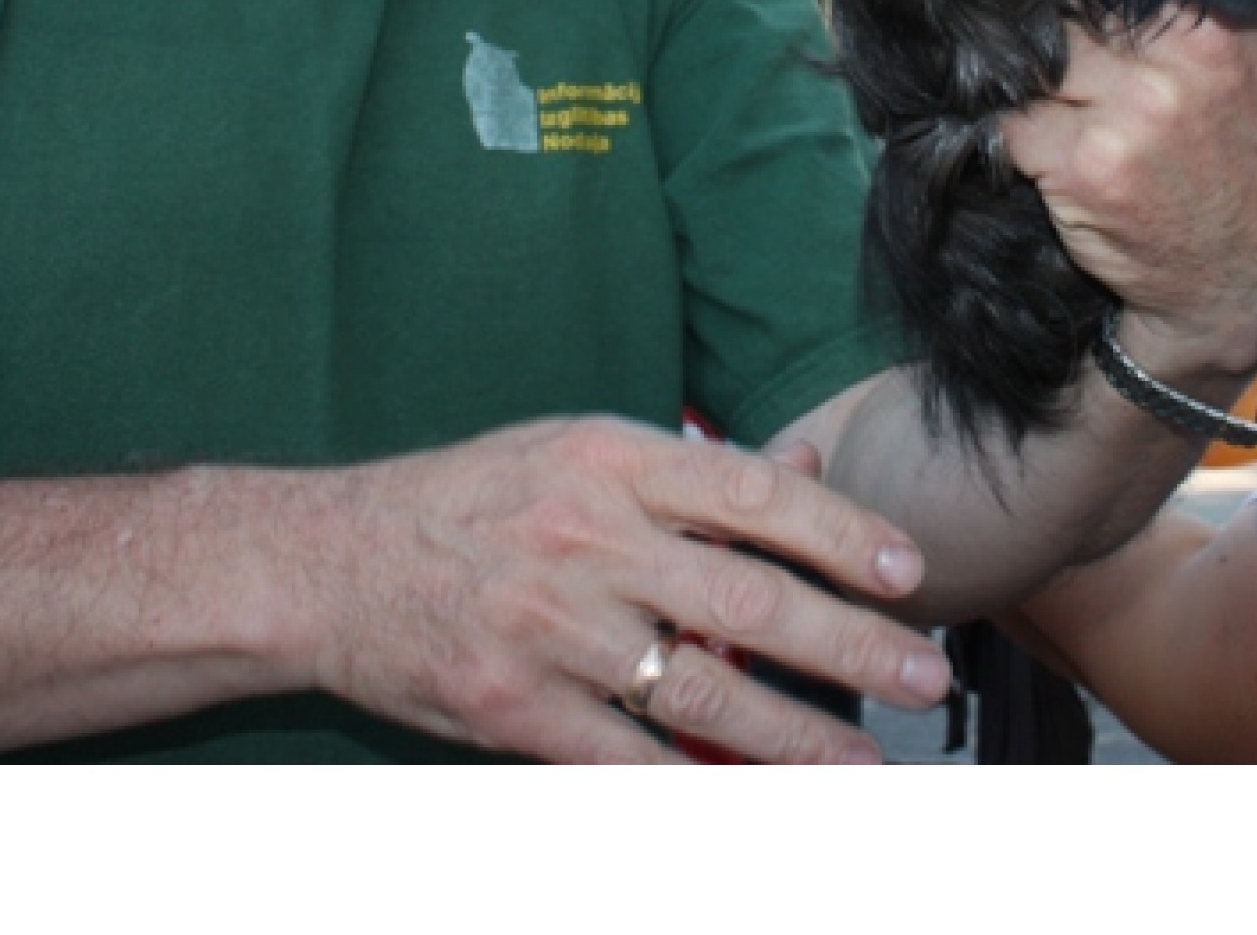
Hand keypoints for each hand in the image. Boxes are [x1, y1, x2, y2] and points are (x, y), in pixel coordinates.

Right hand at [287, 416, 951, 762]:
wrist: (332, 560)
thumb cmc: (471, 496)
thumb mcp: (574, 450)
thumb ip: (689, 470)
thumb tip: (799, 467)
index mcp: (610, 460)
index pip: (752, 491)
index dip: (840, 533)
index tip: (908, 571)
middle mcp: (588, 539)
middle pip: (747, 600)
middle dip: (850, 646)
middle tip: (924, 677)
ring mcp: (552, 629)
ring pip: (702, 696)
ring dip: (798, 741)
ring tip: (865, 766)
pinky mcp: (517, 709)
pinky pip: (629, 764)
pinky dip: (700, 795)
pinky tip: (756, 807)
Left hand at [999, 8, 1256, 378]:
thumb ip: (1216, 0)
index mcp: (1226, 22)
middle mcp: (1182, 62)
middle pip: (1068, 4)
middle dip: (1051, 20)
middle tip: (1052, 46)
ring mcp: (1129, 113)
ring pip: (1035, 60)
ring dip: (1032, 79)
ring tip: (1058, 102)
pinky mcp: (1083, 166)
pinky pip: (1014, 121)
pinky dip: (1018, 130)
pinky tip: (1048, 146)